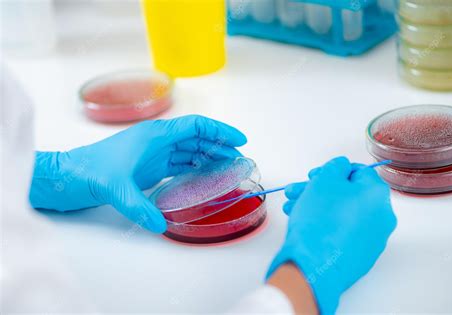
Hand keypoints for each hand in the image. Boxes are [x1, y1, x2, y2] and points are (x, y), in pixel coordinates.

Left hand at [29, 115, 246, 232]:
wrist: (71, 176)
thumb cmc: (91, 171)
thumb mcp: (116, 188)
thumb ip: (139, 206)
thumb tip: (160, 225)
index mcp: (155, 134)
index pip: (195, 126)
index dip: (220, 130)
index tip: (239, 140)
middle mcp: (158, 140)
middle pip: (197, 138)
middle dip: (220, 146)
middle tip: (239, 160)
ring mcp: (155, 153)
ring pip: (190, 150)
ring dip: (210, 157)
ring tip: (228, 168)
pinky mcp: (151, 166)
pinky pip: (181, 163)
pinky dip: (196, 167)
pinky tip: (205, 176)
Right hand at [267, 157, 396, 313]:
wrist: (313, 266)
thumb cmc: (319, 222)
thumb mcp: (324, 180)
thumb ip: (335, 166)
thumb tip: (341, 168)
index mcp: (378, 195)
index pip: (358, 171)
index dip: (331, 170)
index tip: (314, 176)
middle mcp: (382, 217)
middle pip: (348, 194)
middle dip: (318, 190)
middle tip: (297, 191)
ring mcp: (372, 240)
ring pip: (342, 214)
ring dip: (317, 207)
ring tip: (292, 209)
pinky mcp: (360, 256)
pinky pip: (342, 233)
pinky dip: (325, 225)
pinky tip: (304, 224)